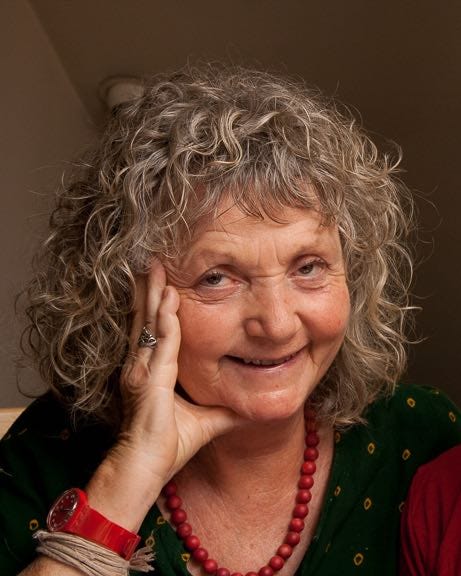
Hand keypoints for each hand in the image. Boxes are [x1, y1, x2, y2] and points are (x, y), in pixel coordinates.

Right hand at [119, 258, 240, 480]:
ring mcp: (142, 370)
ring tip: (158, 268)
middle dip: (151, 290)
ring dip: (155, 294)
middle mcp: (142, 364)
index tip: (164, 282)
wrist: (143, 469)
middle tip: (155, 261)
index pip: (154, 329)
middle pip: (146, 318)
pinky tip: (169, 298)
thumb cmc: (166, 448)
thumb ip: (225, 411)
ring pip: (150, 323)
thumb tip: (249, 408)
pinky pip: (161, 342)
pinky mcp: (148, 378)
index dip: (157, 305)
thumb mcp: (205, 421)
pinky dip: (165, 319)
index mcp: (151, 371)